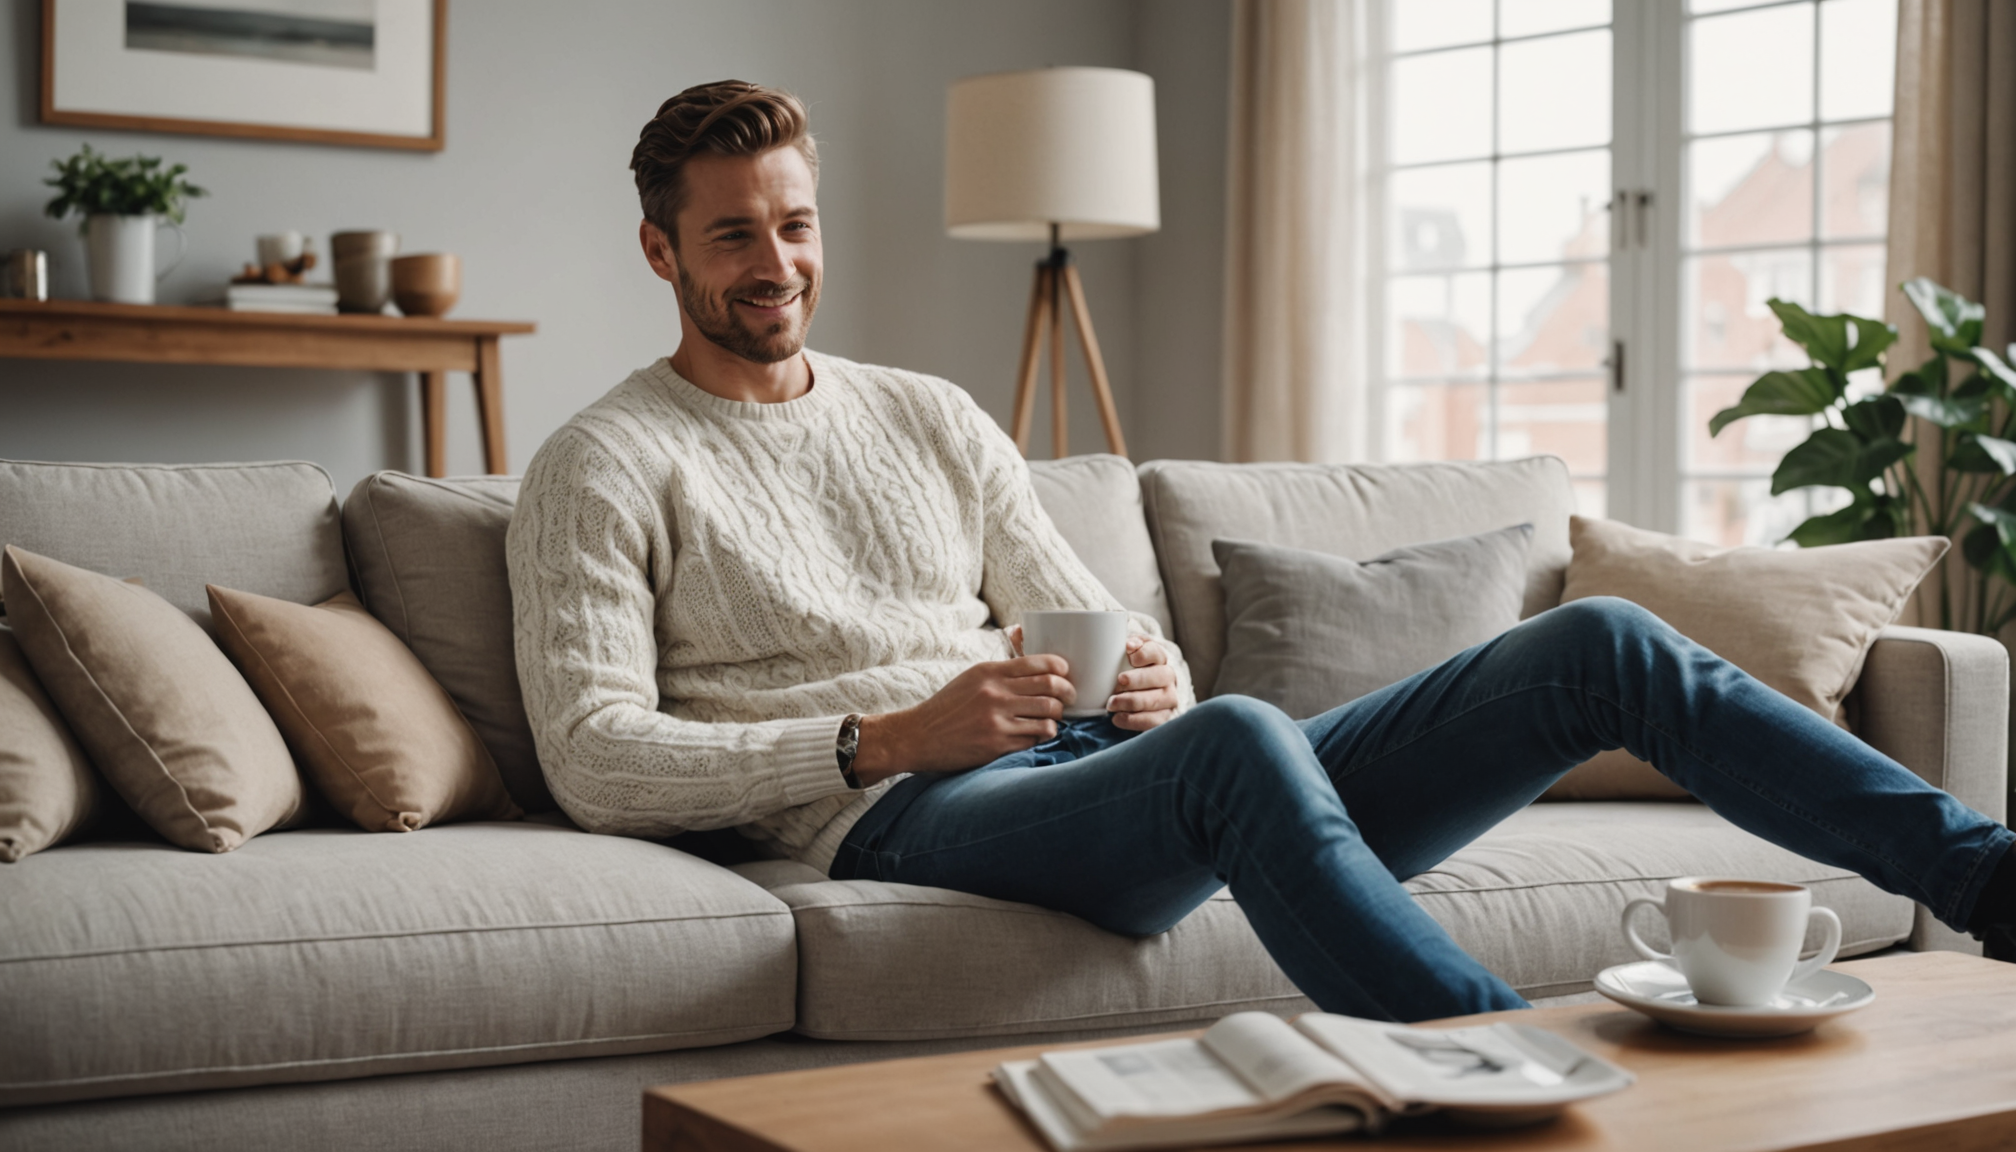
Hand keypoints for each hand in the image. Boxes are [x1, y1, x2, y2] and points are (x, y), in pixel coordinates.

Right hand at [853, 652, 1071, 783]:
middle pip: (1050, 687)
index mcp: (989, 672)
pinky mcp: (998, 743)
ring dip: (1057, 717)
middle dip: (1067, 692)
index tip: (1065, 674)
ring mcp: (997, 718)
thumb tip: (1036, 672)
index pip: (1039, 663)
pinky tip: (1037, 735)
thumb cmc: (946, 709)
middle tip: (1069, 698)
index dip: (1061, 668)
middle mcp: (995, 692)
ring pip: (1048, 713)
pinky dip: (1042, 736)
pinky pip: (1035, 737)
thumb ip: (1001, 674)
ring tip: (1053, 719)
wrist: (917, 736)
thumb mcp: (971, 679)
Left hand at [1009, 625, 1179, 732]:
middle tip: (1117, 680)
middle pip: (1162, 673)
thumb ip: (1047, 648)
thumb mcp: (1074, 663)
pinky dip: (1139, 721)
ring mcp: (1164, 698)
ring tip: (1112, 703)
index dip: (1145, 647)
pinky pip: (1157, 721)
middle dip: (1141, 676)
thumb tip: (1017, 630)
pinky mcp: (1160, 720)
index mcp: (1146, 657)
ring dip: (1138, 700)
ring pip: (1161, 698)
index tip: (1127, 649)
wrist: (1109, 709)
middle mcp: (1160, 676)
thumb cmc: (1090, 679)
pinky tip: (1118, 720)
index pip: (1155, 647)